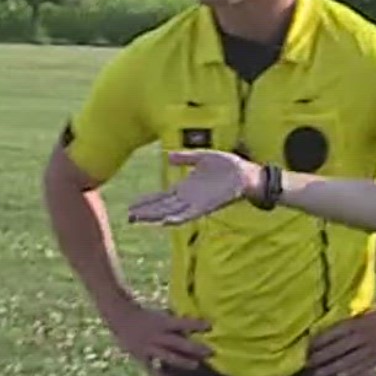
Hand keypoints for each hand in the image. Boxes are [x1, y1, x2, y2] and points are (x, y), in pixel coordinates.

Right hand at [103, 300, 211, 375]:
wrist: (120, 317)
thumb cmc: (146, 316)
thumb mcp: (161, 316)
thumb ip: (174, 324)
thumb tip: (193, 330)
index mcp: (162, 322)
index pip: (182, 323)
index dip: (195, 324)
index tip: (210, 326)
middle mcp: (156, 335)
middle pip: (177, 342)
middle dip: (194, 348)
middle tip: (209, 352)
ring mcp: (148, 346)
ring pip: (167, 356)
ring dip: (181, 361)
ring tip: (195, 366)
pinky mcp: (140, 356)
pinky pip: (150, 368)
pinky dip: (159, 374)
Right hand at [127, 150, 263, 225]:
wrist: (247, 174)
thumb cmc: (229, 167)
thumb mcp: (202, 158)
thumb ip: (185, 158)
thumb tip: (167, 155)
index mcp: (186, 188)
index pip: (161, 196)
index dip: (147, 201)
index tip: (131, 205)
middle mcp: (189, 198)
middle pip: (162, 207)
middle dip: (146, 212)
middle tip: (128, 217)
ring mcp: (197, 203)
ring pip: (171, 212)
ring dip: (156, 217)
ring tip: (140, 220)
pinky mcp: (207, 206)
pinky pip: (189, 214)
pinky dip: (177, 218)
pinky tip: (165, 221)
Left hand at [309, 301, 375, 375]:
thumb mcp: (367, 312)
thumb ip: (354, 323)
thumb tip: (335, 333)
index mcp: (358, 322)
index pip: (334, 332)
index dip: (320, 341)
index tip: (307, 347)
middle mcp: (364, 334)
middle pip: (338, 347)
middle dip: (322, 356)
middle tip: (307, 364)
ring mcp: (373, 346)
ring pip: (348, 359)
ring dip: (332, 367)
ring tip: (318, 374)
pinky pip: (364, 365)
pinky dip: (351, 371)